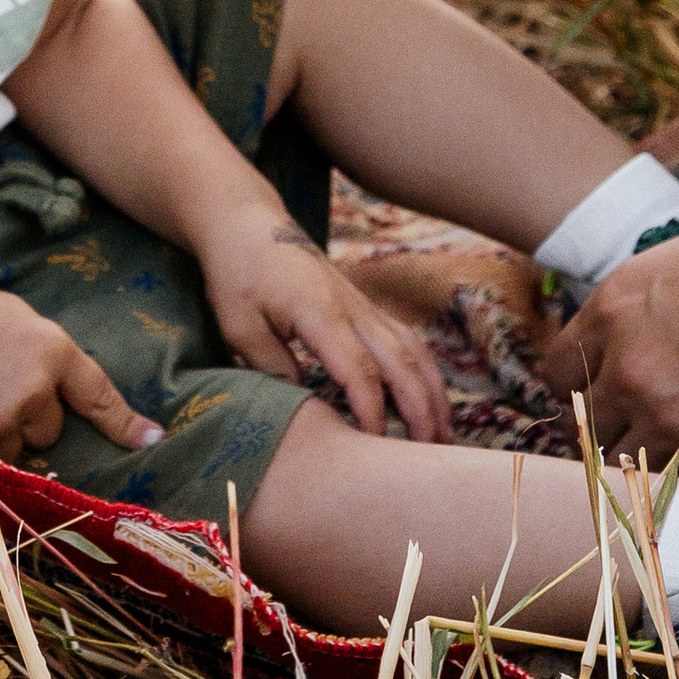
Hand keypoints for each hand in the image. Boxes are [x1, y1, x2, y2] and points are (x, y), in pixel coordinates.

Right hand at [0, 268, 163, 462]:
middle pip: (50, 429)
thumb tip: (60, 389)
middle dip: (26, 419)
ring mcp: (6, 416)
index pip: (98, 394)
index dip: (124, 422)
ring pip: (16, 448)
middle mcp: (37, 387)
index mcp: (52, 349)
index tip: (150, 441)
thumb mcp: (14, 319)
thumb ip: (44, 354)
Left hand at [198, 207, 450, 446]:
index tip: (375, 447)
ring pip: (412, 350)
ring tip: (441, 435)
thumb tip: (303, 408)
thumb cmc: (238, 274)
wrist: (249, 224)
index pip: (359, 371)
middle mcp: (353, 309)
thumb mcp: (238, 325)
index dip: (372, 412)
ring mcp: (363, 306)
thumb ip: (271, 366)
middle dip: (420, 408)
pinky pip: (405, 340)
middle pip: (401, 362)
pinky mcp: (363, 307)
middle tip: (430, 453)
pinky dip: (423, 372)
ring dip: (431, 392)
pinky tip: (428, 398)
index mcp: (321, 313)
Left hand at [537, 192, 678, 468]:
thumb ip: (652, 309)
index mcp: (614, 309)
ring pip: (638, 466)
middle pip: (591, 431)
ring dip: (665, 454)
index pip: (559, 376)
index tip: (611, 388)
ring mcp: (674, 421)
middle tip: (662, 417)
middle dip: (620, 427)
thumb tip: (654, 335)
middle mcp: (629, 370)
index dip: (585, 385)